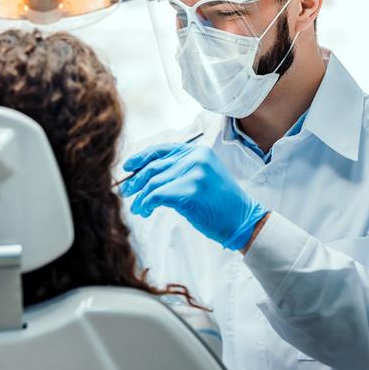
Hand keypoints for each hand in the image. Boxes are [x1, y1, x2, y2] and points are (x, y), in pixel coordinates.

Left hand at [120, 142, 267, 249]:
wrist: (242, 219)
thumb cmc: (221, 203)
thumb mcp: (204, 176)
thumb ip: (182, 169)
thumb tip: (148, 174)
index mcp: (198, 151)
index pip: (162, 150)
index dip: (141, 157)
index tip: (127, 166)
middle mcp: (195, 158)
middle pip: (154, 166)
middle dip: (136, 180)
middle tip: (126, 192)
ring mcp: (193, 174)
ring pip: (153, 182)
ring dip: (141, 197)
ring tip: (138, 208)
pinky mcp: (189, 191)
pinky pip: (157, 196)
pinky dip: (147, 204)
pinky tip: (146, 211)